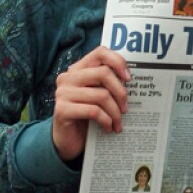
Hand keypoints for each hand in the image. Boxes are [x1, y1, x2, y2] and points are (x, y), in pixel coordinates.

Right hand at [52, 46, 130, 160]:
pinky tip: (109, 128)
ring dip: (115, 112)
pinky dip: (106, 120)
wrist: (67, 140)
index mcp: (78, 69)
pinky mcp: (61, 110)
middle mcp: (68, 77)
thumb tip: (131, 79)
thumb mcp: (98, 96)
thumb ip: (107, 84)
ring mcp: (63, 93)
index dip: (118, 62)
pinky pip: (93, 111)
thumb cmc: (87, 116)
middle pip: (104, 73)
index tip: (129, 78)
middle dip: (120, 92)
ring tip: (119, 122)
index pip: (100, 52)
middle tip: (126, 108)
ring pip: (101, 95)